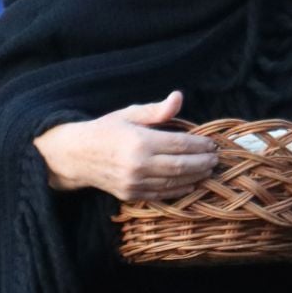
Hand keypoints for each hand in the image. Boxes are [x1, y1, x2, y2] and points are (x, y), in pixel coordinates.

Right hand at [32, 91, 218, 200]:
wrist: (76, 155)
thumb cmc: (105, 130)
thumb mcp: (129, 114)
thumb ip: (156, 110)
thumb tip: (178, 97)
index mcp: (140, 141)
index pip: (179, 144)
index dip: (199, 145)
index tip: (212, 143)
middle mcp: (138, 164)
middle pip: (181, 166)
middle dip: (202, 163)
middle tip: (215, 159)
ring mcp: (134, 182)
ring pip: (174, 182)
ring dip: (195, 177)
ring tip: (208, 170)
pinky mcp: (131, 194)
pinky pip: (161, 194)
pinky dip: (179, 190)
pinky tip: (191, 184)